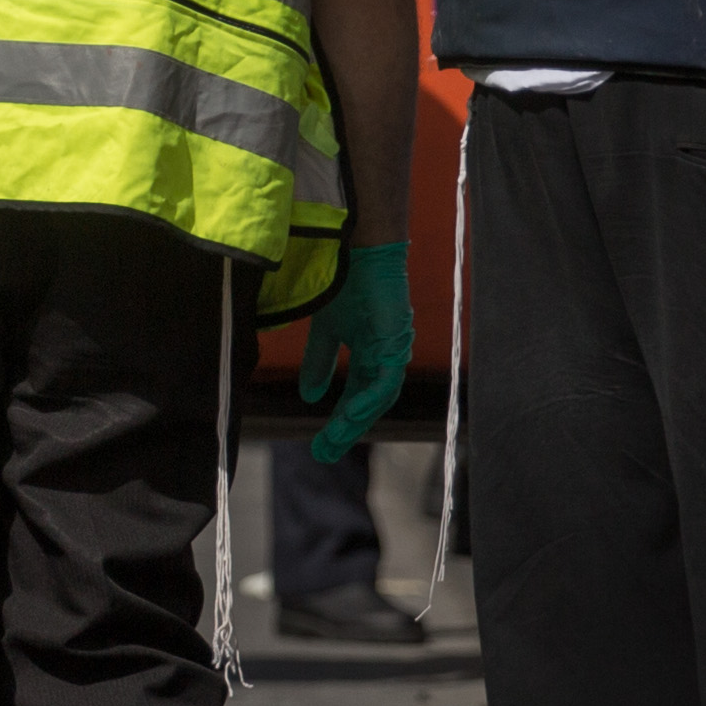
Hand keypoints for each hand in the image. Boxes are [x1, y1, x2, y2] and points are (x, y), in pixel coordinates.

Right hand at [296, 238, 414, 465]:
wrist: (358, 253)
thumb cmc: (346, 285)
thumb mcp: (325, 332)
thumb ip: (319, 363)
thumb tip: (309, 396)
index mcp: (368, 355)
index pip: (355, 397)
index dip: (339, 420)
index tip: (322, 445)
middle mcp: (384, 358)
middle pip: (368, 404)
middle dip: (346, 429)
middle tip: (325, 453)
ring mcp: (392, 351)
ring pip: (379, 397)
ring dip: (356, 419)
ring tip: (335, 438)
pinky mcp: (396, 342)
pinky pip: (387, 379)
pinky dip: (371, 397)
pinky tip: (354, 412)